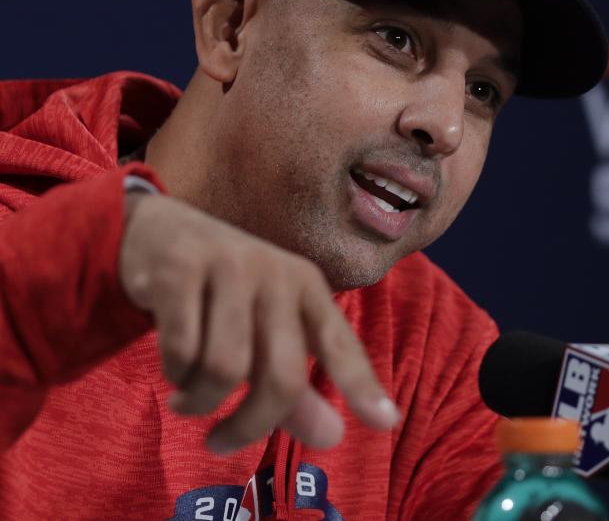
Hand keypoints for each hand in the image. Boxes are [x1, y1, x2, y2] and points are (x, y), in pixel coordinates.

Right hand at [119, 192, 398, 454]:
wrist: (154, 231)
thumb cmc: (223, 292)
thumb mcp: (264, 331)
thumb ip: (296, 387)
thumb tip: (332, 437)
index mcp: (308, 287)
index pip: (340, 343)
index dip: (362, 384)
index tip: (388, 423)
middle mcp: (277, 274)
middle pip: (281, 377)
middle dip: (249, 425)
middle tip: (221, 443)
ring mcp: (229, 267)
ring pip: (225, 370)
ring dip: (199, 401)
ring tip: (187, 398)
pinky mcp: (179, 270)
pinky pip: (181, 351)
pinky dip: (174, 374)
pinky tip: (171, 370)